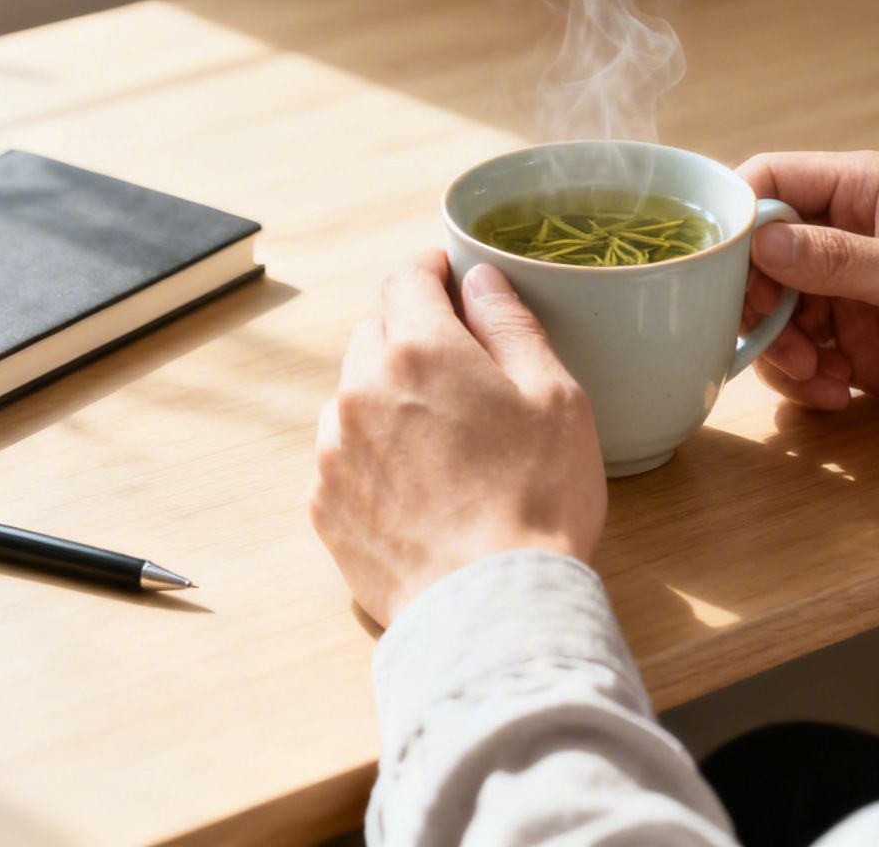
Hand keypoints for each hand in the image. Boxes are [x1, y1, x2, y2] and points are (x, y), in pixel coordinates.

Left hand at [311, 250, 604, 625]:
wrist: (490, 607)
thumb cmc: (537, 499)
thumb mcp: (555, 396)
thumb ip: (510, 324)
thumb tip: (478, 279)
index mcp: (420, 350)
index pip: (408, 279)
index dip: (432, 271)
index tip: (449, 277)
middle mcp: (360, 390)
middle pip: (377, 334)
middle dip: (414, 336)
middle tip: (463, 368)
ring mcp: (334, 451)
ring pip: (355, 396)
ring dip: (389, 398)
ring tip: (443, 440)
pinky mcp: (324, 505)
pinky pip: (344, 456)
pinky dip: (372, 455)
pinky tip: (419, 487)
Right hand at [738, 151, 878, 434]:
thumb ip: (837, 259)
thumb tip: (759, 241)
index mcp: (867, 191)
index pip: (774, 180)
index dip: (737, 218)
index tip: (719, 269)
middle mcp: (850, 236)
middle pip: (761, 255)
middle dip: (753, 301)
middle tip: (770, 338)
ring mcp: (852, 293)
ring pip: (775, 312)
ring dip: (780, 349)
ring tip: (815, 376)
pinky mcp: (859, 345)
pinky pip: (803, 357)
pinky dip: (806, 379)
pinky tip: (838, 394)